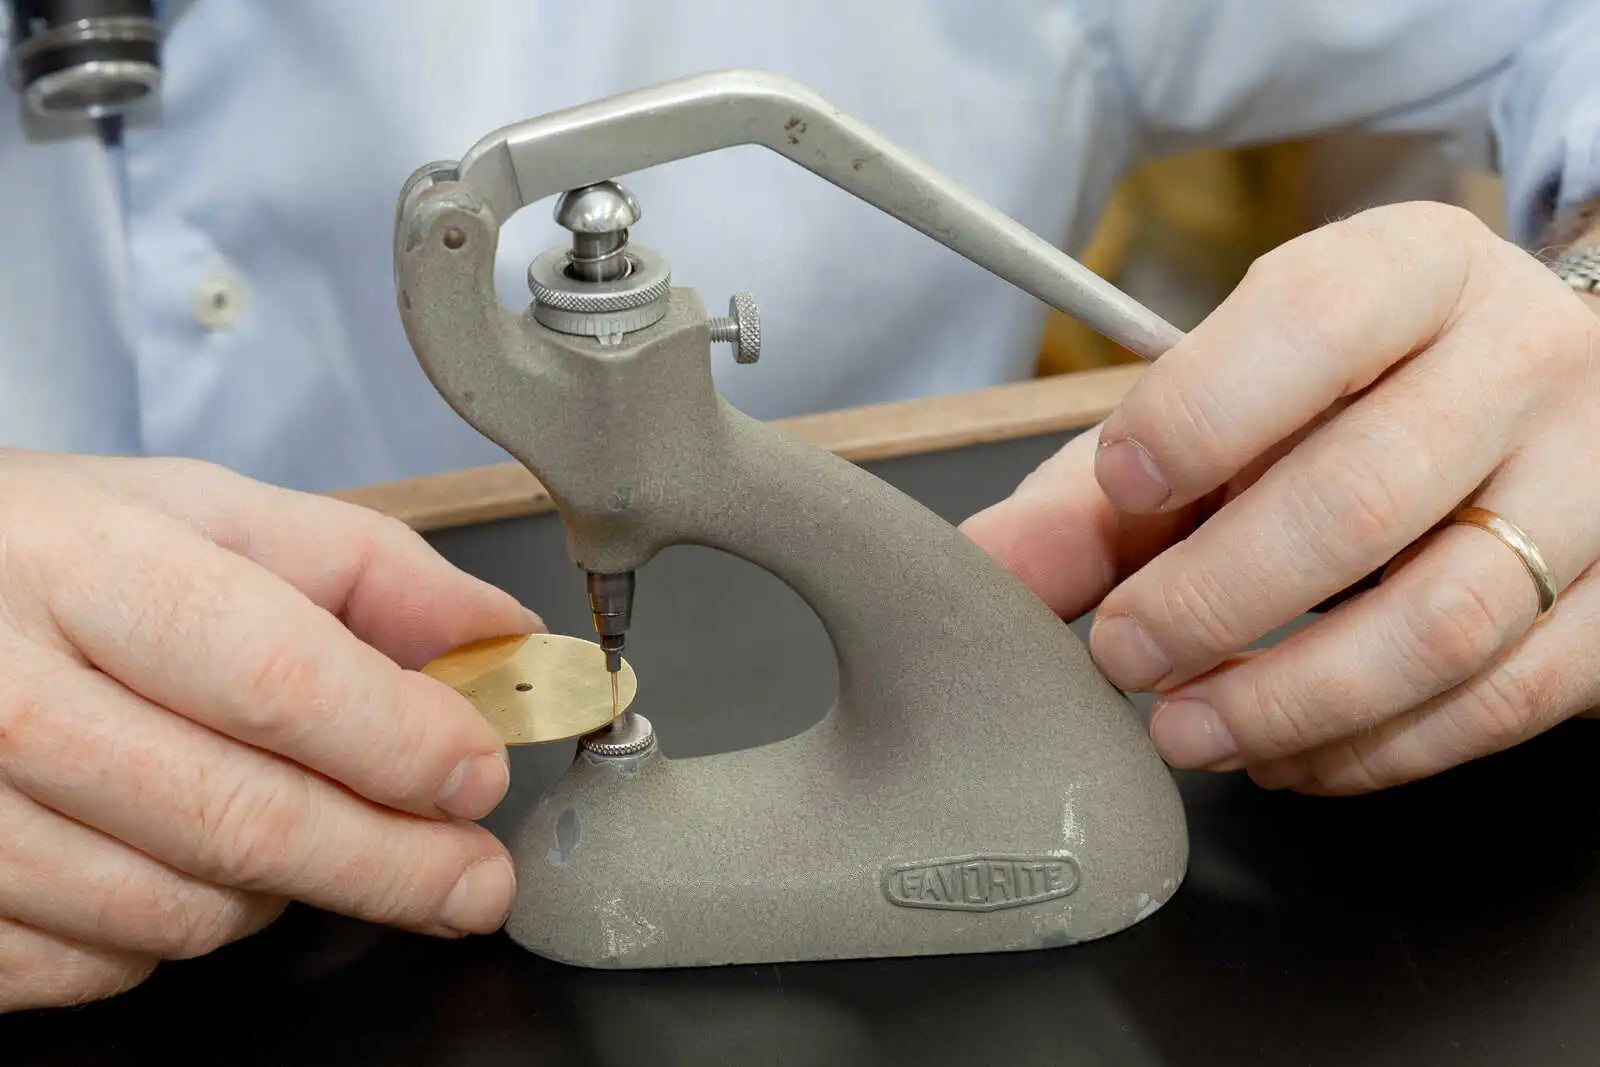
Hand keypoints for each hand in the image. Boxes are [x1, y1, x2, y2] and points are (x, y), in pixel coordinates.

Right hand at [0, 453, 540, 1012]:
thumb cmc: (53, 554)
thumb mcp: (204, 514)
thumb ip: (367, 568)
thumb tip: (504, 636)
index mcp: (86, 570)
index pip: (278, 679)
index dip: (401, 742)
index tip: (479, 773)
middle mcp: (6, 696)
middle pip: (244, 818)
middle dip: (396, 864)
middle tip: (475, 882)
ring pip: (184, 912)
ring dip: (286, 893)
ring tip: (307, 833)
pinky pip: (102, 965)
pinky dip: (177, 934)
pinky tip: (188, 863)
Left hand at [964, 202, 1599, 794]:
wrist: (1532, 399)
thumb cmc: (1345, 400)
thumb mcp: (1222, 407)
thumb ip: (1098, 491)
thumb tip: (986, 569)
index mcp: (1415, 271)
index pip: (1311, 323)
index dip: (1199, 416)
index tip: (1120, 490)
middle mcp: (1527, 359)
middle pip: (1362, 498)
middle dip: (1212, 600)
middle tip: (1123, 652)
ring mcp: (1599, 480)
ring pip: (1443, 620)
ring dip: (1288, 699)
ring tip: (1188, 729)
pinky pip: (1503, 700)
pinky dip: (1375, 749)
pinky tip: (1288, 751)